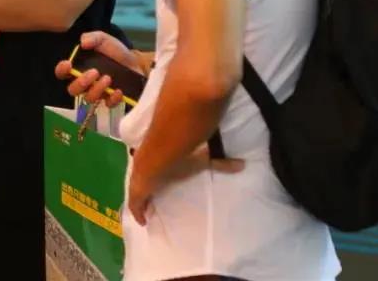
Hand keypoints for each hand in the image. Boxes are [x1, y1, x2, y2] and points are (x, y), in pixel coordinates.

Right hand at [55, 31, 149, 107]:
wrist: (136, 62)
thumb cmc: (115, 51)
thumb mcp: (104, 40)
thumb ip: (93, 38)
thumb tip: (82, 42)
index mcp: (79, 68)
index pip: (62, 73)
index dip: (62, 70)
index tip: (68, 64)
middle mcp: (85, 83)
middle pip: (73, 90)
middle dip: (81, 83)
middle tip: (94, 72)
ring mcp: (98, 92)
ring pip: (89, 98)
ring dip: (97, 89)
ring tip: (108, 78)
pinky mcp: (111, 100)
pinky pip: (107, 104)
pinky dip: (112, 98)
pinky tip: (118, 90)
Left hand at [127, 144, 244, 225]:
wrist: (159, 155)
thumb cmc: (179, 156)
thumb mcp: (202, 160)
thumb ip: (221, 163)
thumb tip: (243, 164)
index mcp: (160, 163)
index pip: (156, 171)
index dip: (157, 179)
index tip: (160, 185)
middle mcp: (147, 170)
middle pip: (144, 183)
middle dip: (147, 191)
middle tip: (152, 203)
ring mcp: (138, 181)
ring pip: (137, 194)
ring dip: (141, 203)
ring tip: (147, 213)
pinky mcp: (135, 192)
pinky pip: (135, 206)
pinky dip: (137, 213)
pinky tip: (142, 222)